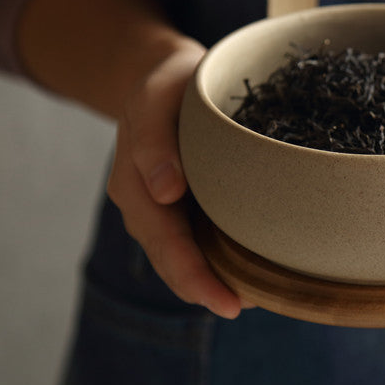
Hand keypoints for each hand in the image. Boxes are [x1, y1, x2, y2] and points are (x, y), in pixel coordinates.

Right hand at [106, 40, 244, 318]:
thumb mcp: (156, 98)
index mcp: (133, 183)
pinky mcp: (182, 202)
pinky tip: (247, 269)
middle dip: (204, 288)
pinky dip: (216, 257)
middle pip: (171, 258)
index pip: (163, 240)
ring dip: (211, 279)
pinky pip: (195, 236)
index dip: (193, 275)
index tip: (227, 301)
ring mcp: (162, 206)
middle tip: (241, 309)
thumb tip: (165, 191)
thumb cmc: (165, 85)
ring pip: (183, 253)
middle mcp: (145, 202)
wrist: (163, 76)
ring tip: (251, 298)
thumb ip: (154, 141)